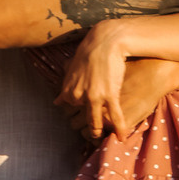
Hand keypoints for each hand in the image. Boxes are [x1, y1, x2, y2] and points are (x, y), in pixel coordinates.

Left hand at [62, 57, 178, 138]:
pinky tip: (122, 137)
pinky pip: (115, 116)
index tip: (85, 117)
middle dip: (88, 128)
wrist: (106, 41)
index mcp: (69, 90)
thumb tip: (56, 101)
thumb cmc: (90, 51)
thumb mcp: (72, 68)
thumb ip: (65, 87)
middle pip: (82, 120)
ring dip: (99, 132)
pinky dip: (119, 128)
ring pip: (96, 122)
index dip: (79, 113)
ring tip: (103, 139)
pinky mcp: (110, 94)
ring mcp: (94, 97)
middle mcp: (79, 96)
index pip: (71, 110)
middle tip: (93, 134)